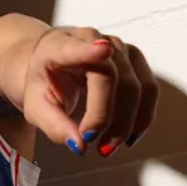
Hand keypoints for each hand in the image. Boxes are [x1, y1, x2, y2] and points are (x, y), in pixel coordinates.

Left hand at [22, 27, 157, 156]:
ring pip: (136, 85)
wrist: (53, 62)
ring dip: (126, 122)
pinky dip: (142, 116)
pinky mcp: (134, 58)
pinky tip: (130, 136)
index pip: (76, 47)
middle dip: (105, 117)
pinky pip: (149, 89)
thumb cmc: (44, 82)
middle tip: (91, 143)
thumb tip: (80, 146)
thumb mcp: (36, 107)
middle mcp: (92, 39)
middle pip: (112, 77)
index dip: (90, 50)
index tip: (102, 50)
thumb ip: (54, 125)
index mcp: (59, 46)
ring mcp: (118, 46)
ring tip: (107, 146)